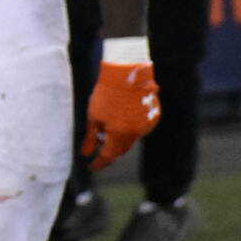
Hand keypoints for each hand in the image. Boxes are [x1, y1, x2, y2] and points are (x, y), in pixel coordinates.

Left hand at [83, 40, 160, 170]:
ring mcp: (147, 126)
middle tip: (98, 145)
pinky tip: (123, 115)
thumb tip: (86, 153)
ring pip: (131, 139)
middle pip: (121, 149)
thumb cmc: (106, 94)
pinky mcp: (154, 117)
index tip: (91, 166)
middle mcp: (136, 134)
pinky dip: (130, 128)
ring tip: (110, 123)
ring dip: (120, 138)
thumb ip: (91, 137)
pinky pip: (140, 129)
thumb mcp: (93, 116)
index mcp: (119, 135)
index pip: (108, 156)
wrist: (127, 73)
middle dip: (109, 150)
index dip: (98, 163)